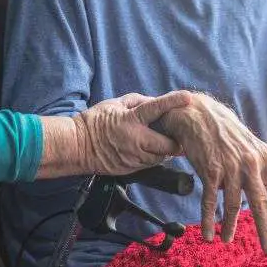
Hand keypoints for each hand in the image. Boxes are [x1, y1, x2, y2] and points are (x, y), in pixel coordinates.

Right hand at [74, 90, 191, 173]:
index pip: (156, 108)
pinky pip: (150, 164)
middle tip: (179, 133)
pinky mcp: (131, 169)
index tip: (188, 97)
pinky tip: (150, 149)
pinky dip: (154, 157)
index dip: (173, 101)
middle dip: (176, 140)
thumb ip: (137, 101)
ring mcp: (133, 157)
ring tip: (164, 141)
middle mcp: (135, 140)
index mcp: (131, 120)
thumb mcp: (115, 104)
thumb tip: (154, 101)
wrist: (78, 146)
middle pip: (167, 144)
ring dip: (165, 150)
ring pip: (161, 157)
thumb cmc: (95, 121)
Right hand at [163, 94, 266, 253]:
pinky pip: (211, 201)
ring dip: (230, 226)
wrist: (199, 114)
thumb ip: (260, 167)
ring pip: (233, 205)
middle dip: (265, 229)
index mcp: (264, 157)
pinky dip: (209, 220)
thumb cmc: (226, 131)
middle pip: (260, 202)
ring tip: (228, 240)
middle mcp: (251, 163)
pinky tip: (209, 234)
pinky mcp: (211, 171)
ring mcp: (230, 168)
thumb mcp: (250, 144)